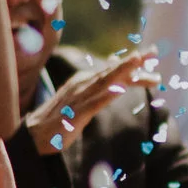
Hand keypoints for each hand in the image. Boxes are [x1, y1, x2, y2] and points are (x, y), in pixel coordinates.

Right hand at [25, 49, 154, 153]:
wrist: (34, 137)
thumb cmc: (60, 116)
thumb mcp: (82, 97)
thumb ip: (99, 84)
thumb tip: (113, 65)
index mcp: (86, 81)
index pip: (114, 70)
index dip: (134, 63)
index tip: (153, 53)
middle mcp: (83, 84)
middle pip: (113, 72)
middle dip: (133, 62)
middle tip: (153, 51)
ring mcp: (79, 98)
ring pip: (104, 82)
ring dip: (121, 71)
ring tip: (137, 60)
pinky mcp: (75, 114)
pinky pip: (93, 104)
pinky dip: (106, 95)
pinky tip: (119, 89)